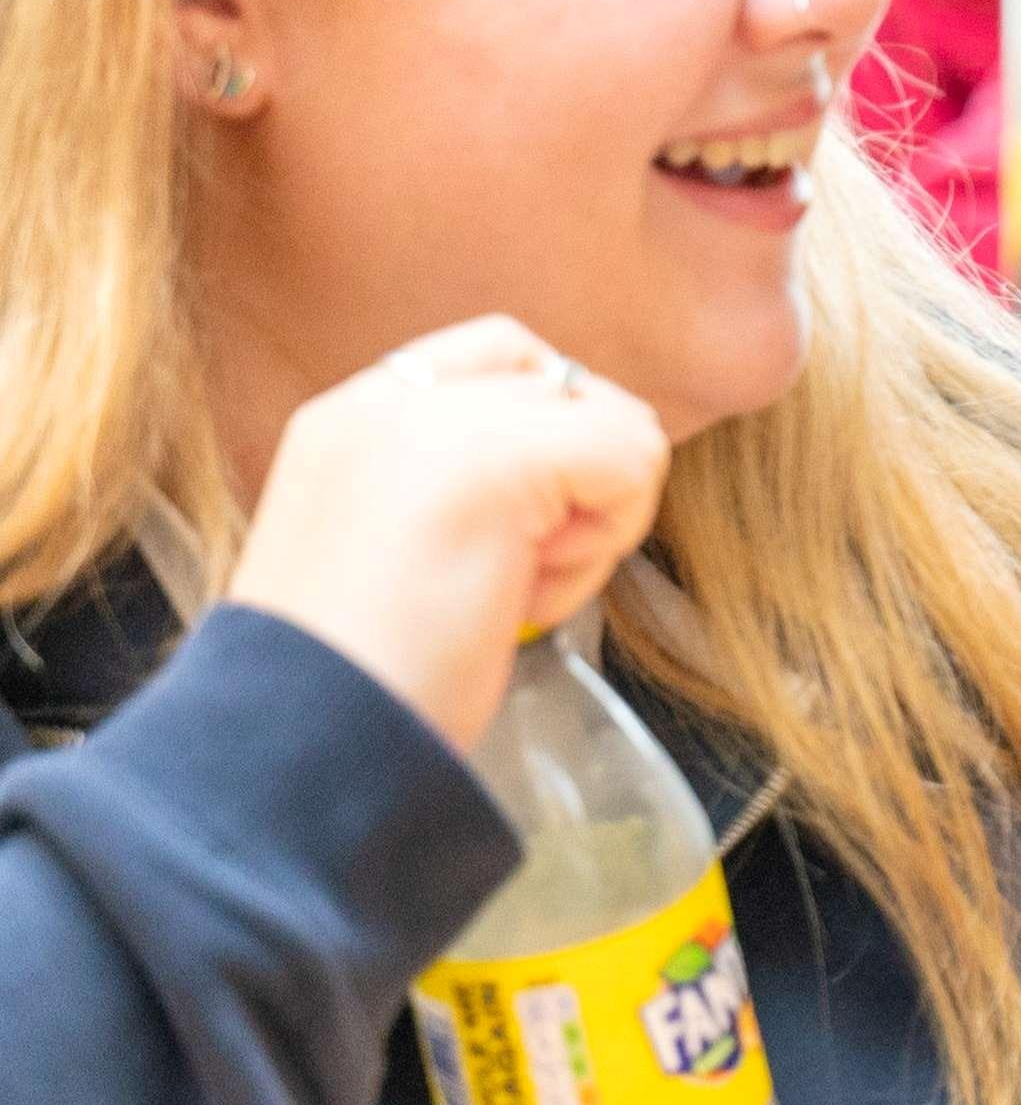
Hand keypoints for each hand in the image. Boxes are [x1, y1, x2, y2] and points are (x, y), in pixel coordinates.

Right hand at [222, 319, 668, 747]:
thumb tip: (585, 468)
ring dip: (595, 519)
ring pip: (613, 422)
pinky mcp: (494, 462)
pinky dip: (606, 543)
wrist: (305, 748)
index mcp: (349, 419)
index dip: (550, 435)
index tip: (510, 532)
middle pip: (570, 385)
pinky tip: (525, 599)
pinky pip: (631, 460)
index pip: (505, 356)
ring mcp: (434, 423)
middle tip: (514, 570)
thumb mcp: (396, 546)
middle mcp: (383, 401)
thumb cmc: (362, 683)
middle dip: (578, 483)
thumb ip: (464, 484)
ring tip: (508, 589)